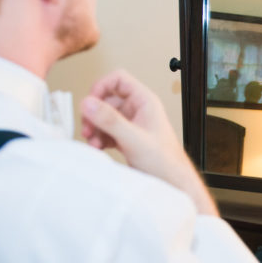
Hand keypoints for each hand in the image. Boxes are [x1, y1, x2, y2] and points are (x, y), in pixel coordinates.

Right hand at [80, 69, 216, 214]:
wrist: (173, 183)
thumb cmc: (165, 162)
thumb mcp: (133, 139)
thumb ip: (110, 120)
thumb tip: (89, 103)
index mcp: (145, 102)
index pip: (119, 79)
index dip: (101, 86)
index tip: (90, 102)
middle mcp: (138, 110)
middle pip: (107, 99)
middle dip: (94, 113)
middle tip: (88, 128)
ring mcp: (132, 124)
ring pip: (105, 117)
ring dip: (95, 128)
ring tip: (93, 141)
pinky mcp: (127, 138)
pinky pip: (107, 131)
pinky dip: (100, 138)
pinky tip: (99, 147)